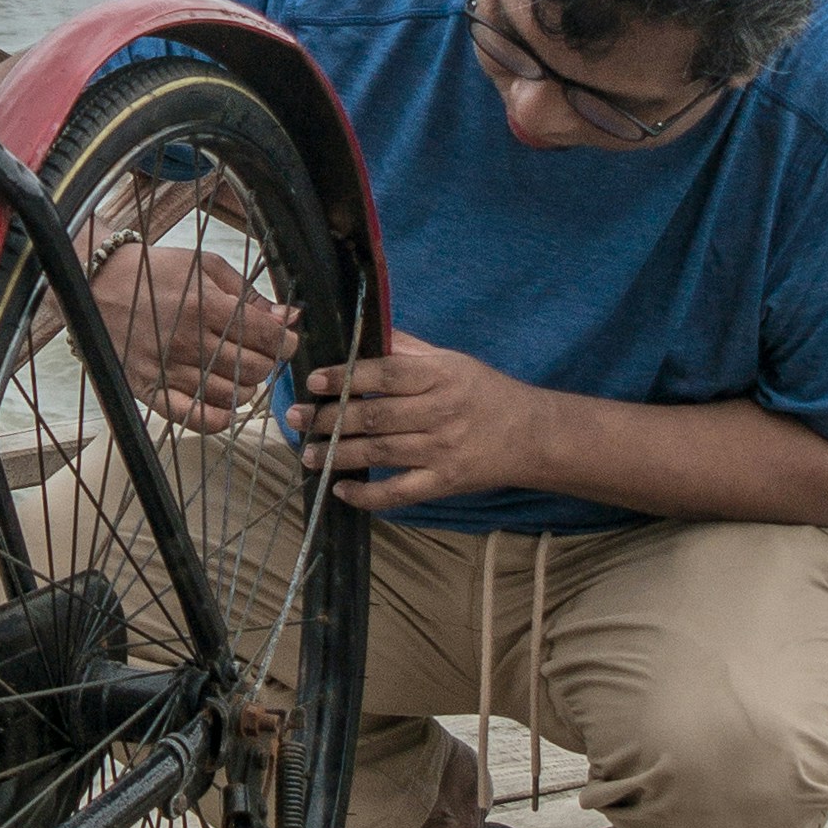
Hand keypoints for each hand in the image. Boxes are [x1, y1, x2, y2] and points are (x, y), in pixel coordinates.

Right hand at [101, 237, 298, 426]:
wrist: (99, 284)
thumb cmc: (157, 273)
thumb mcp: (207, 267)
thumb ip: (250, 295)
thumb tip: (289, 317)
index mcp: (205, 306)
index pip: (267, 338)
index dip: (286, 342)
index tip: (285, 340)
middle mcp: (187, 341)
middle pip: (254, 370)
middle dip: (268, 363)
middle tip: (259, 354)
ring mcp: (168, 369)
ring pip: (231, 396)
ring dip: (246, 388)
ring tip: (239, 373)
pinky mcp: (150, 389)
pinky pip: (194, 419)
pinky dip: (218, 418)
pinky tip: (224, 406)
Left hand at [296, 331, 536, 511]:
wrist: (532, 435)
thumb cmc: (485, 393)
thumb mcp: (451, 361)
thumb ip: (408, 350)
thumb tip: (364, 332)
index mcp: (440, 376)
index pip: (386, 375)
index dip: (347, 377)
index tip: (314, 380)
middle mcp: (441, 412)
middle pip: (376, 417)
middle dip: (330, 418)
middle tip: (295, 418)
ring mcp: (442, 451)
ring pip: (380, 453)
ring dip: (338, 454)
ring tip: (308, 453)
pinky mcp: (444, 483)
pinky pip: (399, 493)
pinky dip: (368, 495)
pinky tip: (341, 489)